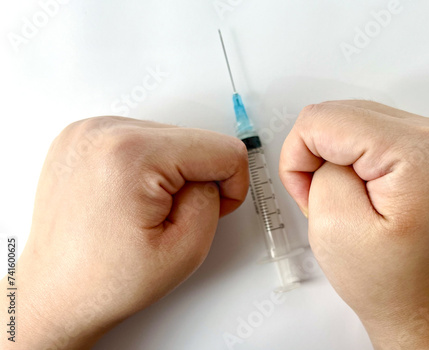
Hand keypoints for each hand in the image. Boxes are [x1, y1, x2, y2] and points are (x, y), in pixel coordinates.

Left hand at [1, 117, 247, 348]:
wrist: (56, 291)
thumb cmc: (104, 280)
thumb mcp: (186, 249)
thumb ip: (213, 197)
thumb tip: (211, 174)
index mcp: (131, 154)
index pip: (222, 148)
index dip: (232, 184)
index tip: (216, 208)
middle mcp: (103, 132)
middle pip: (195, 140)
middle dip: (197, 179)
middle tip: (171, 215)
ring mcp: (88, 132)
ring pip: (170, 139)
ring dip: (171, 173)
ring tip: (144, 208)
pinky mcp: (82, 138)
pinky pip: (141, 140)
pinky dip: (147, 167)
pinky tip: (129, 195)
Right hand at [279, 101, 428, 348]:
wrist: (422, 303)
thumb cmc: (388, 281)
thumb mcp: (334, 226)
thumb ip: (319, 169)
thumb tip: (318, 143)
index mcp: (417, 153)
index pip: (324, 119)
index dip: (298, 156)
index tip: (307, 195)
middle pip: (337, 114)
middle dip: (315, 155)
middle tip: (323, 199)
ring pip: (348, 120)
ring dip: (331, 157)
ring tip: (343, 198)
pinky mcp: (423, 148)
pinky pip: (364, 133)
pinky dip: (347, 158)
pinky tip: (357, 189)